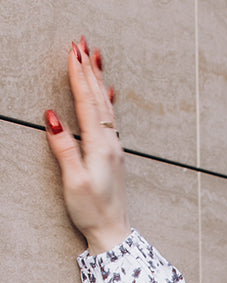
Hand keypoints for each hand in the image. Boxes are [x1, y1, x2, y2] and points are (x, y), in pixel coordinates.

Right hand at [44, 37, 129, 254]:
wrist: (114, 234)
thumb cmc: (92, 211)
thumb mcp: (73, 181)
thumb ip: (64, 147)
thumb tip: (51, 116)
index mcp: (100, 146)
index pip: (87, 102)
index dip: (79, 76)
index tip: (73, 51)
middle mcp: (111, 144)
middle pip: (98, 99)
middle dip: (89, 69)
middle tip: (82, 42)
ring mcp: (115, 149)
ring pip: (106, 106)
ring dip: (99, 80)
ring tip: (95, 57)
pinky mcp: (114, 157)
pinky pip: (111, 120)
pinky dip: (107, 101)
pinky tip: (109, 93)